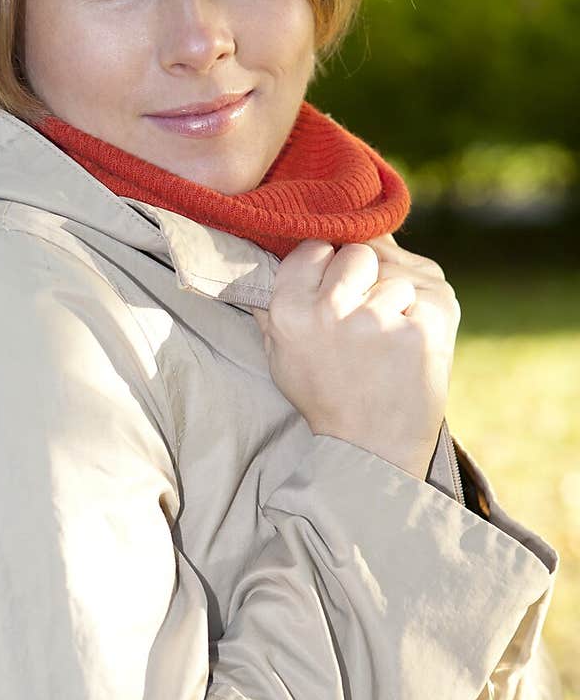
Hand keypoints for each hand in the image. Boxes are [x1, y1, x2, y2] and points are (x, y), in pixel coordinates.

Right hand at [250, 234, 460, 480]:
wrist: (371, 451)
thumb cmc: (327, 399)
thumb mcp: (282, 354)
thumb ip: (275, 303)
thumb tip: (269, 252)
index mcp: (287, 312)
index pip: (314, 248)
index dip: (330, 265)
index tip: (338, 292)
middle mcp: (327, 312)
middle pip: (358, 253)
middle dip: (367, 278)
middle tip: (366, 319)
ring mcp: (376, 320)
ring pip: (396, 274)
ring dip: (399, 300)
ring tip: (389, 341)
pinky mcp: (420, 332)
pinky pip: (430, 293)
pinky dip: (428, 315)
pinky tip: (413, 344)